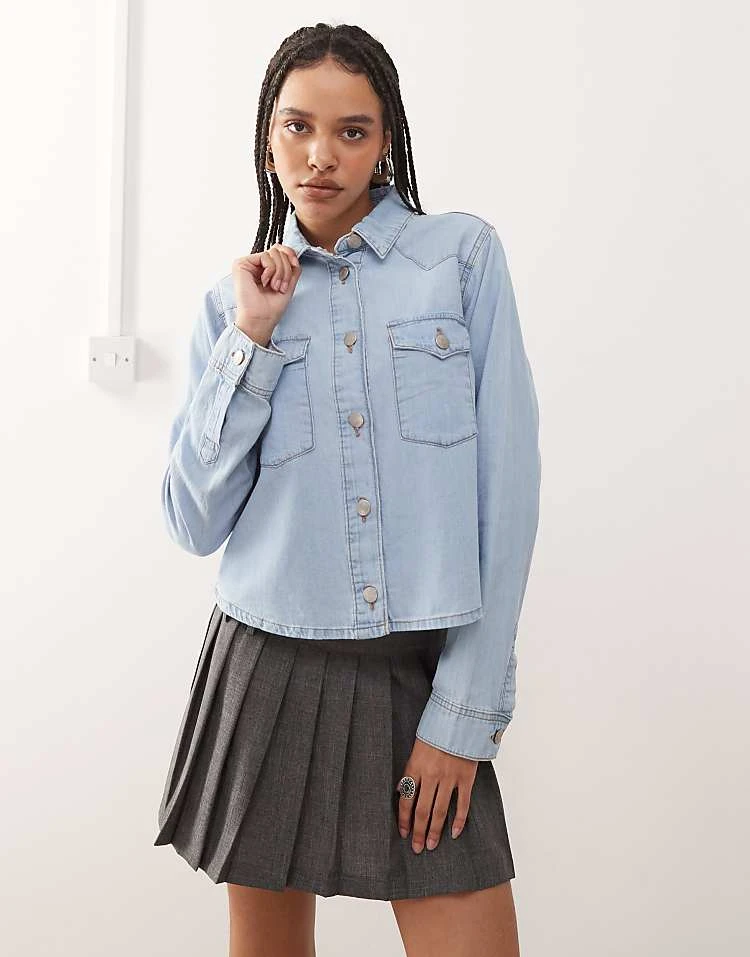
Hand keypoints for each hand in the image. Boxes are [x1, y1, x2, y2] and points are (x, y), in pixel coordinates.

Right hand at [231, 243, 301, 340]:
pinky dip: (271, 270)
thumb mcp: (289, 283)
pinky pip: (265, 256)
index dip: (290, 258)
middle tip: (279, 286)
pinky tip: (264, 282)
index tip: (293, 272)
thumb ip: (292, 266)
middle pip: (279, 251)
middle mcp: (256, 265)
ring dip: (279, 271)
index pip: (281, 252)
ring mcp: (248, 263)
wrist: (261, 318)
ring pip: (274, 252)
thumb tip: (293, 253)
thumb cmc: (272, 307)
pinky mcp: (241, 264)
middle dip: (285, 269)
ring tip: (273, 286)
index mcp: (265, 269)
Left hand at [396, 738, 478, 853]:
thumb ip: (409, 771)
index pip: (406, 799)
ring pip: (440, 810)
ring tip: (432, 845)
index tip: (403, 833)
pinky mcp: (466, 778)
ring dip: (435, 831)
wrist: (460, 718)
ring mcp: (449, 777)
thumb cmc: (436, 732)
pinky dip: (459, 820)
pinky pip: (463, 804)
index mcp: (416, 767)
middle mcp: (431, 775)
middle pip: (422, 810)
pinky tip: (454, 833)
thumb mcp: (416, 749)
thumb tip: (400, 790)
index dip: (403, 819)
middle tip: (417, 848)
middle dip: (418, 831)